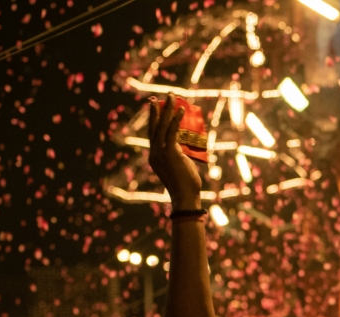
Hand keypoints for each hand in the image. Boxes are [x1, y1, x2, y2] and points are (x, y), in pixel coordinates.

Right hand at [147, 94, 202, 210]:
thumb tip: (186, 149)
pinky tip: (181, 110)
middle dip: (156, 110)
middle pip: (154, 127)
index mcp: (154, 157)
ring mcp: (161, 153)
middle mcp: (154, 153)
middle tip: (156, 97)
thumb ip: (178, 157)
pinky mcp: (170, 152)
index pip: (152, 135)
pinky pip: (172, 131)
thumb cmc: (186, 185)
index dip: (153, 120)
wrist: (185, 196)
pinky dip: (176, 119)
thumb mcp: (179, 167)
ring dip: (167, 109)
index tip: (155, 107)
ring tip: (172, 97)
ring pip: (163, 126)